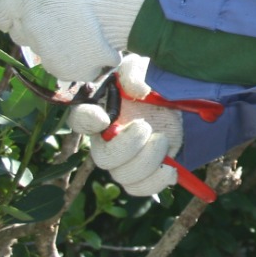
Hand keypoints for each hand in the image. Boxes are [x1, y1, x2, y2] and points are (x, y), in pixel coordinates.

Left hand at [0, 0, 153, 81]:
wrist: (125, 11)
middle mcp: (28, 29)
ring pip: (42, 52)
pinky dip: (73, 59)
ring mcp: (44, 53)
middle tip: (61, 21)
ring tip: (82, 34)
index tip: (27, 11)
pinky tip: (90, 47)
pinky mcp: (62, 70)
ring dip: (55, 45)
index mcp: (24, 1)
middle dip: (35, 28)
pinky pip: (61, 66)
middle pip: (20, 34)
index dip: (11, 13)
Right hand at [69, 55, 181, 196]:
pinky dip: (156, 183)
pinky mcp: (143, 170)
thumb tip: (136, 90)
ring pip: (123, 176)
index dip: (87, 121)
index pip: (80, 120)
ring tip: (162, 140)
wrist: (174, 100)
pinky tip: (170, 170)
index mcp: (101, 112)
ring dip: (147, 162)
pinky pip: (140, 188)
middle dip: (127, 147)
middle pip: (104, 158)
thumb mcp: (144, 68)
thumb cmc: (151, 81)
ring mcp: (125, 158)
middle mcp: (107, 139)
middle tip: (145, 127)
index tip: (103, 117)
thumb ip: (135, 73)